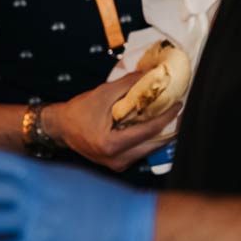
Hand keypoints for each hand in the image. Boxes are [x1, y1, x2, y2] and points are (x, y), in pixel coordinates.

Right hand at [45, 70, 180, 171]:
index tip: (178, 104)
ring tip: (170, 117)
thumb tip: (151, 75)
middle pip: (153, 144)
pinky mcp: (118, 164)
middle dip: (169, 128)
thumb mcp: (104, 93)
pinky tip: (155, 126)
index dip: (166, 117)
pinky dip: (149, 139)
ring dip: (160, 134)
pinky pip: (140, 152)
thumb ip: (129, 85)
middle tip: (179, 112)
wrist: (61, 127)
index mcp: (112, 145)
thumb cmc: (78, 111)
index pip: (148, 131)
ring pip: (148, 150)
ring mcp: (117, 165)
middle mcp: (116, 160)